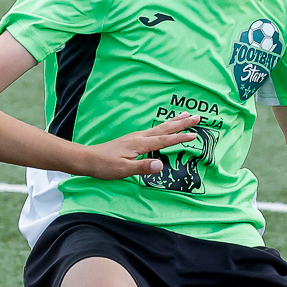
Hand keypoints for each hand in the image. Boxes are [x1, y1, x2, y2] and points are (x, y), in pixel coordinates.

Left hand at [82, 112, 202, 179]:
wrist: (89, 159)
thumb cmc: (106, 166)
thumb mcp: (124, 170)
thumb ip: (143, 167)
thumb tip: (161, 165)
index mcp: (140, 144)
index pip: (164, 140)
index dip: (180, 138)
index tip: (194, 135)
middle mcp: (140, 137)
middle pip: (165, 128)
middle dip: (181, 123)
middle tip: (197, 117)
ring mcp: (136, 137)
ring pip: (159, 127)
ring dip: (173, 122)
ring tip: (185, 116)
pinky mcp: (133, 139)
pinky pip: (153, 130)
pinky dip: (163, 127)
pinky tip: (164, 127)